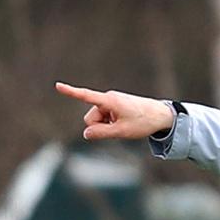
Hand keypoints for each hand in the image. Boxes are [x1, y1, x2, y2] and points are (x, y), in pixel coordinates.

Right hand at [54, 82, 175, 141]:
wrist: (162, 115)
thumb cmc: (144, 122)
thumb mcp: (122, 131)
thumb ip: (102, 133)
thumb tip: (86, 134)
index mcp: (109, 101)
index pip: (86, 96)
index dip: (71, 92)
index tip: (57, 85)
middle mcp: (108, 98)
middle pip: (90, 118)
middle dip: (99, 127)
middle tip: (118, 128)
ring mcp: (111, 102)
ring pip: (97, 119)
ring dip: (106, 125)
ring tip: (124, 125)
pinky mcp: (114, 105)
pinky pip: (105, 118)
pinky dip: (111, 123)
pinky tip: (125, 122)